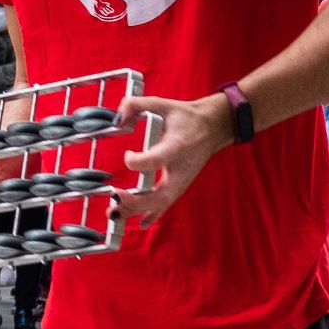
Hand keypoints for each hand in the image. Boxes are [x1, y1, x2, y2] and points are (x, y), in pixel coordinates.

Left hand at [116, 94, 231, 224]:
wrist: (213, 127)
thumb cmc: (186, 117)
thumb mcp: (162, 104)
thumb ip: (136, 105)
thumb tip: (117, 117)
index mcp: (177, 147)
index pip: (157, 159)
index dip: (139, 160)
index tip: (128, 154)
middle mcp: (180, 168)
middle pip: (162, 193)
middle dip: (138, 201)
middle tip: (115, 200)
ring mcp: (181, 180)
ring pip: (161, 203)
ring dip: (138, 211)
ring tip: (115, 214)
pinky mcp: (180, 185)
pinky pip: (166, 204)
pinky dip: (153, 215)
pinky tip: (140, 224)